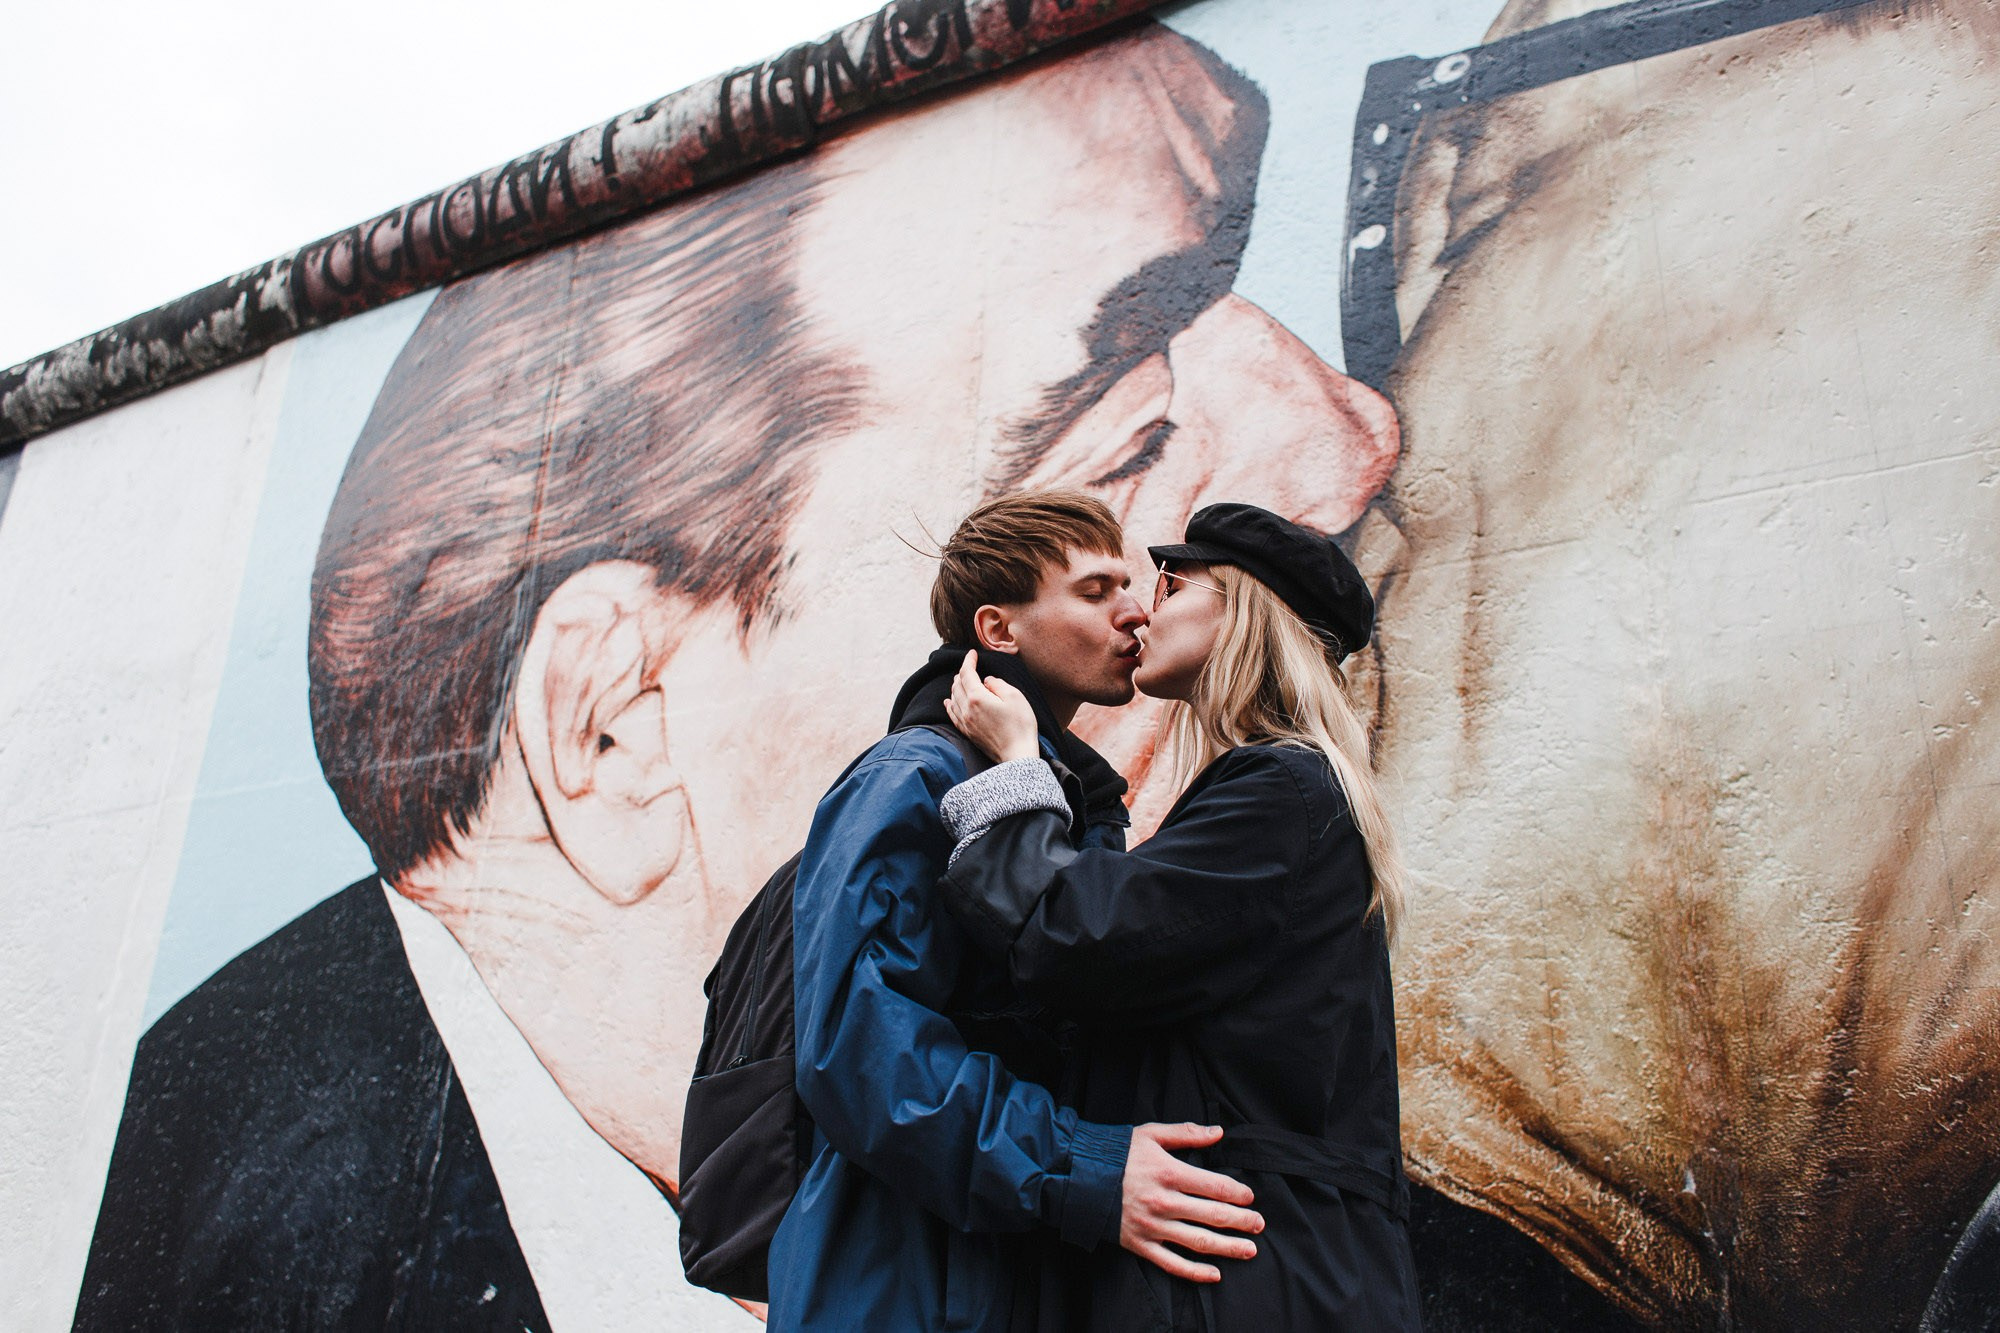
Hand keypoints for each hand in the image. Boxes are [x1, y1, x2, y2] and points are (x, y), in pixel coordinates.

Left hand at [943, 651, 1039, 762]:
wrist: (1017, 755)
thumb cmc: (1020, 726)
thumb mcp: (1015, 697)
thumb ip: (998, 684)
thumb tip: (987, 681)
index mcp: (977, 698)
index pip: (967, 673)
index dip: (968, 661)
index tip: (972, 653)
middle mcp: (967, 709)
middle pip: (958, 685)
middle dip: (963, 672)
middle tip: (971, 666)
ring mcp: (966, 722)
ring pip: (953, 698)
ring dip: (956, 686)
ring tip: (961, 680)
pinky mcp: (968, 733)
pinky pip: (953, 714)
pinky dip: (950, 704)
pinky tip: (948, 701)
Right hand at [1120, 1123, 1262, 1282]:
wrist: (1078, 1177)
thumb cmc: (1116, 1153)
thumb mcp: (1150, 1134)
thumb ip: (1186, 1134)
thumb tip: (1218, 1133)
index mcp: (1169, 1173)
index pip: (1214, 1186)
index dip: (1237, 1193)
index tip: (1250, 1198)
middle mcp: (1164, 1202)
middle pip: (1213, 1216)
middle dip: (1241, 1221)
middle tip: (1259, 1225)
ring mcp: (1153, 1227)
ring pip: (1199, 1242)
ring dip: (1228, 1248)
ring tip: (1249, 1250)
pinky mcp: (1141, 1245)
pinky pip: (1172, 1264)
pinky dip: (1195, 1272)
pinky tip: (1214, 1274)